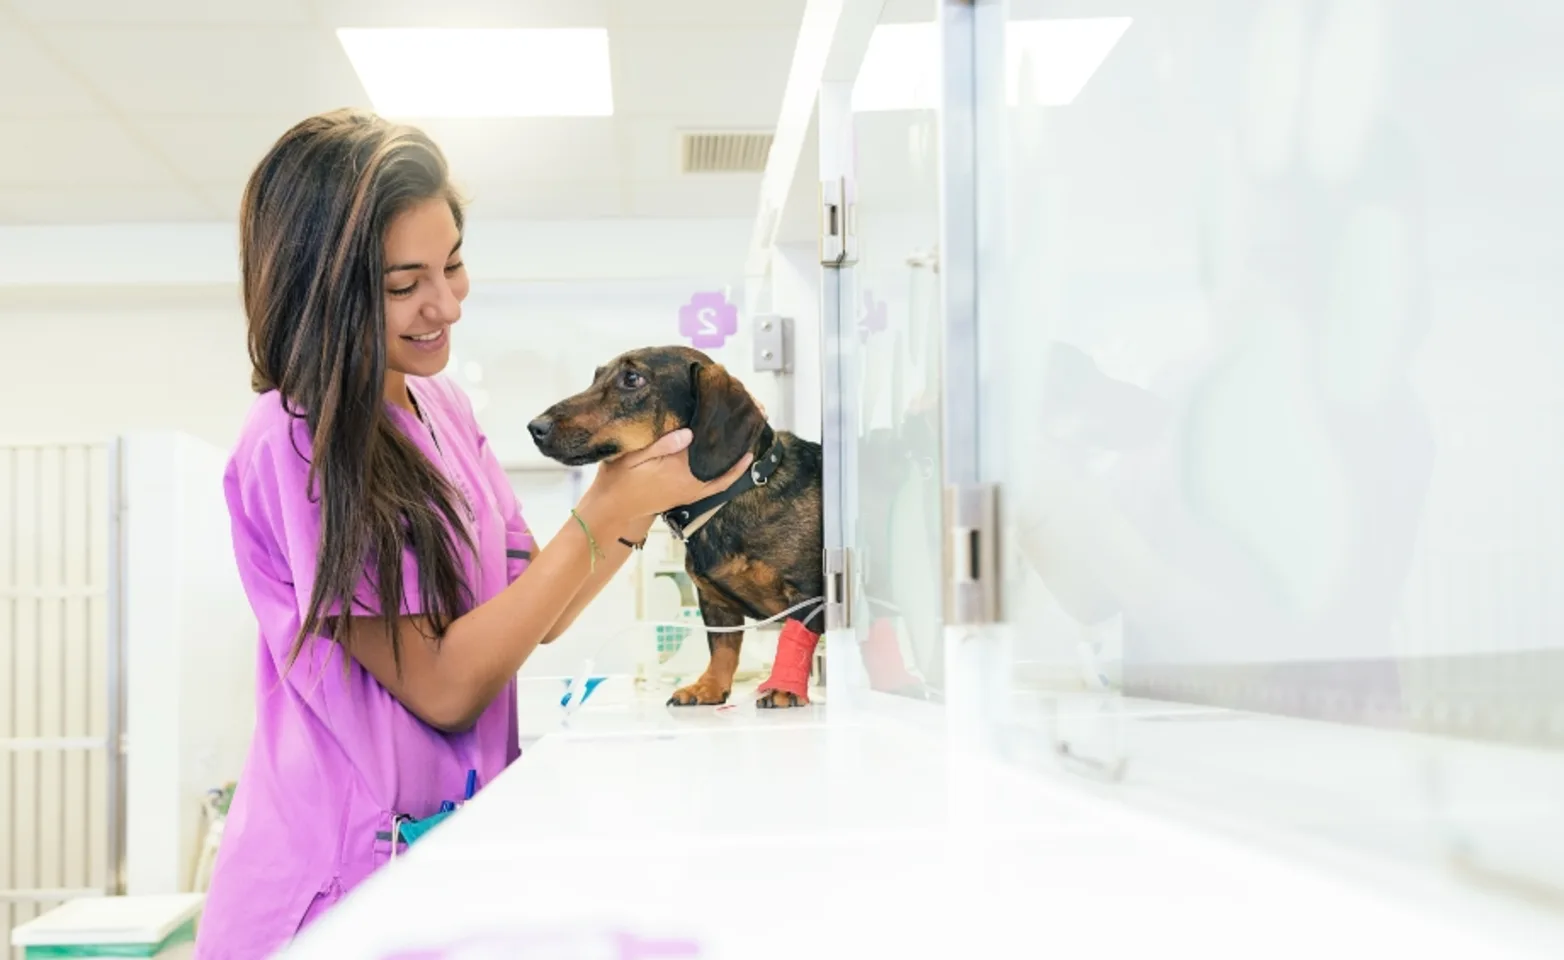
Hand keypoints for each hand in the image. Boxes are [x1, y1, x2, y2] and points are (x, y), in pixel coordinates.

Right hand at [583, 430, 752, 523]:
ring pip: (725, 476)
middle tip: (753, 421)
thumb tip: (690, 433)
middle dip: (738, 443)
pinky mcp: (688, 496)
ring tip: (750, 439)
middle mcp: (691, 483)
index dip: (722, 430)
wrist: (612, 509)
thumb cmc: (618, 479)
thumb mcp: (632, 457)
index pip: (707, 446)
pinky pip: (718, 487)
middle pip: (722, 461)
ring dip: (739, 460)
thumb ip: (660, 445)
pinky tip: (739, 463)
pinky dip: (731, 475)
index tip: (735, 412)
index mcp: (678, 470)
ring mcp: (691, 492)